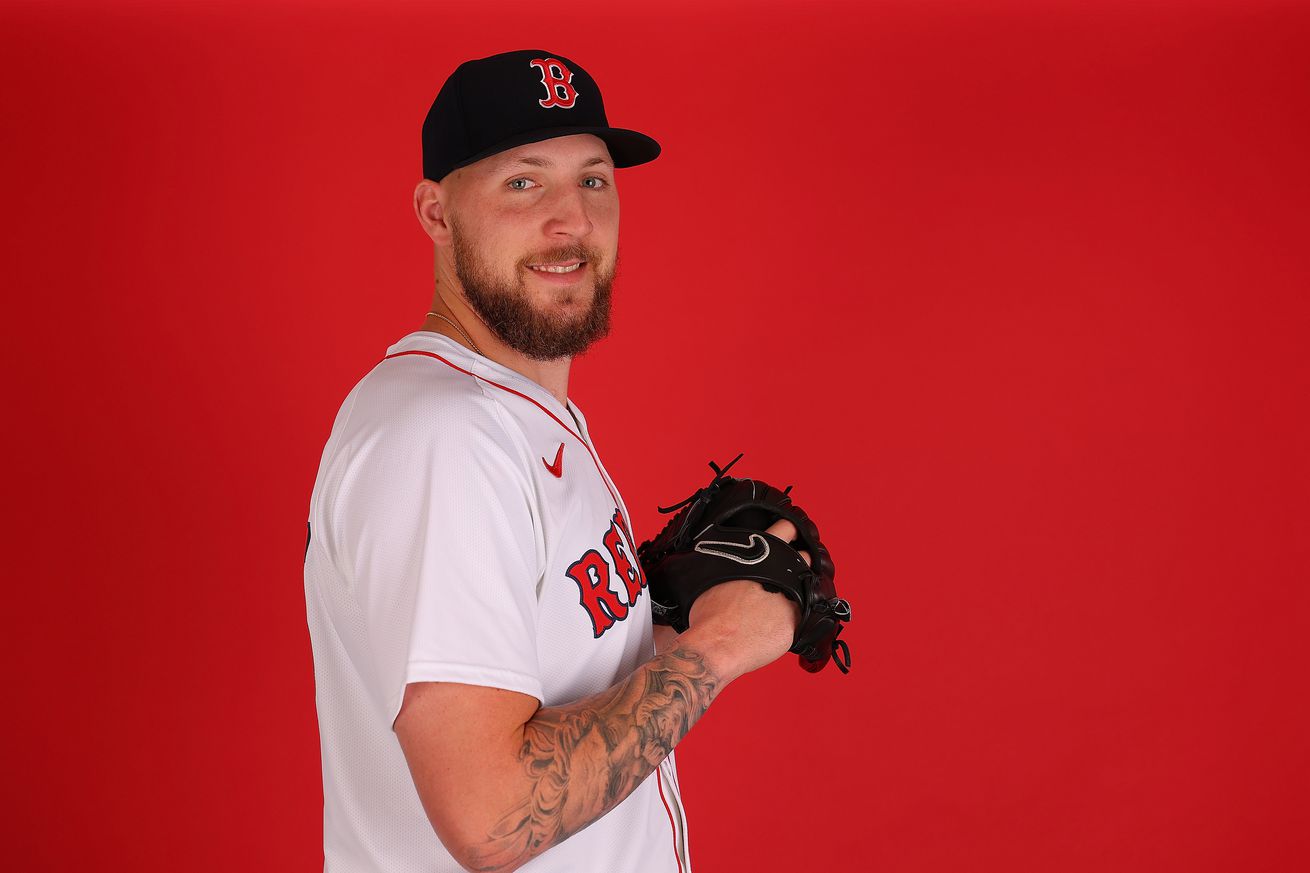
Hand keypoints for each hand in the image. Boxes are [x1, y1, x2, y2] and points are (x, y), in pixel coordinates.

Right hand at [683, 518, 807, 681]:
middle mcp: (780, 571)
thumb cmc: (709, 615)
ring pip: (808, 582)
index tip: (789, 534)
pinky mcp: (797, 619)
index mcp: (759, 554)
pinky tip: (782, 619)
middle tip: (791, 567)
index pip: (784, 528)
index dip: (789, 530)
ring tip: (787, 595)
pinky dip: (796, 612)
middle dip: (800, 559)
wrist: (717, 645)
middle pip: (803, 555)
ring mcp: (792, 595)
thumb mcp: (711, 575)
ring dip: (801, 585)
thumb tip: (726, 565)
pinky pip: (804, 612)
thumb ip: (728, 565)